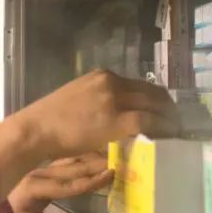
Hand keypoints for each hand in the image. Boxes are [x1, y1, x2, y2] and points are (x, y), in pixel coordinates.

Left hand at [0, 153, 112, 212]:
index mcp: (35, 189)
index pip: (68, 186)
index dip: (91, 182)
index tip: (111, 175)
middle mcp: (38, 173)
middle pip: (72, 168)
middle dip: (96, 165)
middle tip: (119, 159)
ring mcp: (38, 167)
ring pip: (68, 159)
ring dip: (89, 156)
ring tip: (111, 152)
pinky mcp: (38, 164)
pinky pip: (61, 156)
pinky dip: (79, 153)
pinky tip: (92, 150)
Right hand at [13, 70, 179, 159]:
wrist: (35, 129)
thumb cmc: (48, 120)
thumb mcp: (75, 99)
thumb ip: (97, 102)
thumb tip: (114, 115)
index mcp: (101, 76)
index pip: (139, 84)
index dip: (156, 98)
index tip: (163, 109)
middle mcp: (111, 82)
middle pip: (152, 92)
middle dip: (168, 107)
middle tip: (176, 121)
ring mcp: (114, 100)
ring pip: (154, 104)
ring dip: (169, 118)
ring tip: (175, 131)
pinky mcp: (116, 119)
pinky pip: (148, 121)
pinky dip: (162, 128)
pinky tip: (167, 136)